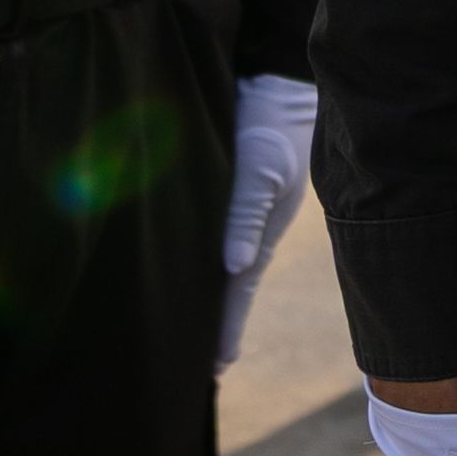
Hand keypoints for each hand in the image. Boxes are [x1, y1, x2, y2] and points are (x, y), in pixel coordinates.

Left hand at [216, 72, 321, 371]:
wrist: (274, 84)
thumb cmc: (271, 126)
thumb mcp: (261, 169)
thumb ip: (245, 215)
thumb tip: (234, 267)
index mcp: (257, 236)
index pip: (236, 294)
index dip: (224, 329)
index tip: (216, 367)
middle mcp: (246, 233)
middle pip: (227, 290)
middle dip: (214, 326)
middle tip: (200, 370)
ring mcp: (236, 217)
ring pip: (214, 268)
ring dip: (203, 299)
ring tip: (188, 333)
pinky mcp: (223, 196)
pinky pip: (205, 241)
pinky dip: (193, 265)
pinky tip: (181, 274)